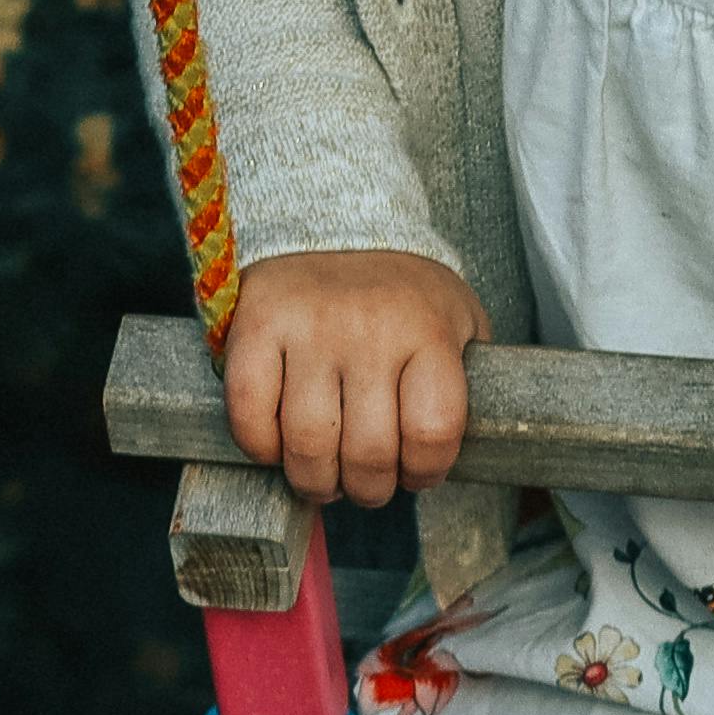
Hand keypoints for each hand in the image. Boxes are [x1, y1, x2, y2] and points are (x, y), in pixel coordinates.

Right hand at [218, 248, 488, 505]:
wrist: (335, 223)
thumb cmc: (404, 297)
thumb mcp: (459, 324)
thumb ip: (463, 384)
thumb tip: (450, 457)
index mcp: (429, 330)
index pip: (433, 432)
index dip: (426, 473)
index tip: (416, 473)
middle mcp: (370, 327)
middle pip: (369, 453)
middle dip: (370, 490)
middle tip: (366, 485)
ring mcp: (309, 326)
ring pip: (308, 445)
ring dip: (316, 481)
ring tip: (324, 476)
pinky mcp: (257, 326)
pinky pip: (250, 415)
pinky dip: (262, 448)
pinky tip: (278, 445)